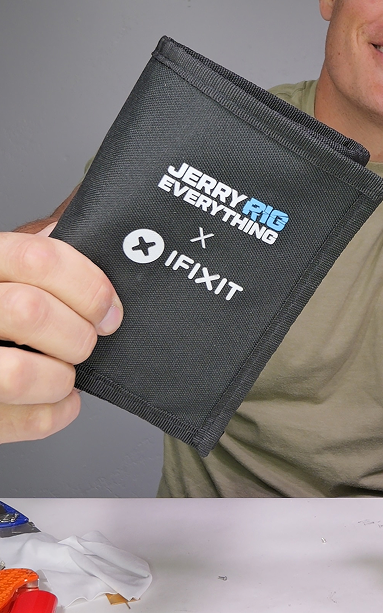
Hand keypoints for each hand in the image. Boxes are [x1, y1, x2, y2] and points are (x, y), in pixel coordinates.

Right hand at [0, 224, 122, 442]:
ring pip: (17, 374)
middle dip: (77, 334)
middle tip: (88, 341)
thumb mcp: (6, 264)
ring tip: (65, 372)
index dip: (88, 285)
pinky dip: (52, 415)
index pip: (38, 257)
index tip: (109, 309)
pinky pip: (16, 421)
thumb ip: (39, 248)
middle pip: (31, 312)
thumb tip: (86, 224)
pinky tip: (60, 400)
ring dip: (60, 378)